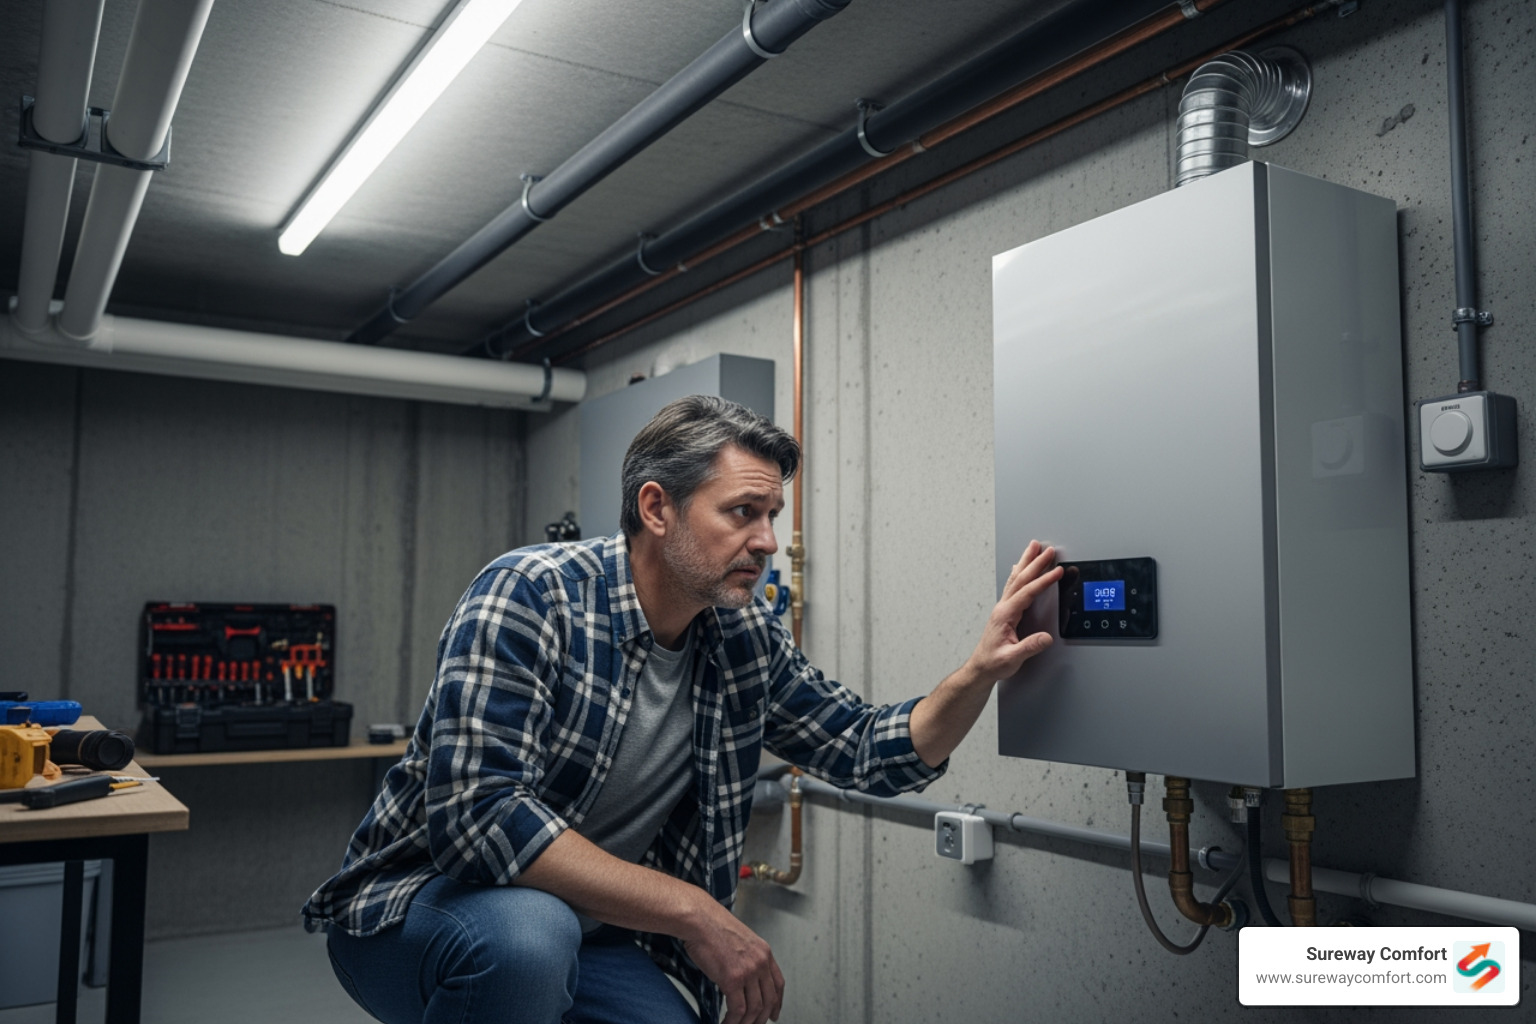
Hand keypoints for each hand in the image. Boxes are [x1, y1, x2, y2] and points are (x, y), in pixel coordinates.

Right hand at [681, 899, 783, 1023]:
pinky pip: (737, 1010)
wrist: (699, 920)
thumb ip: (746, 957)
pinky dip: (732, 1022)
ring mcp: (748, 972)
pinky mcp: (733, 979)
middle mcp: (760, 962)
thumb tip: (742, 977)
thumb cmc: (712, 926)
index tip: (774, 1014)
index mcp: (764, 952)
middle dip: (761, 1018)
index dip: (777, 1003)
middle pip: (768, 1000)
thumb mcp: (739, 939)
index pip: (778, 984)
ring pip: (754, 1009)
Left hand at [966, 540, 1060, 681]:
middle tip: (1048, 550)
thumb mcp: (1012, 658)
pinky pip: (1013, 586)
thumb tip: (1045, 638)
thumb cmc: (993, 663)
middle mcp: (1003, 608)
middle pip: (1021, 579)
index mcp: (1005, 615)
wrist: (981, 668)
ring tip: (1034, 547)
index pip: (1027, 593)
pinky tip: (1020, 567)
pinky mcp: (1005, 612)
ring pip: (1016, 579)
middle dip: (1035, 563)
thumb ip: (1029, 647)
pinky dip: (1020, 573)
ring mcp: (1003, 608)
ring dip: (1026, 562)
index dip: (1043, 581)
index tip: (1056, 572)